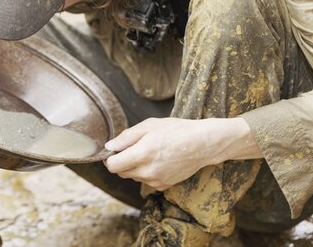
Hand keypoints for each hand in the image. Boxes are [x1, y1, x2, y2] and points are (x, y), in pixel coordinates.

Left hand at [103, 117, 259, 190]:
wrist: (202, 144)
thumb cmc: (176, 130)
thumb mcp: (149, 126)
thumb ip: (127, 137)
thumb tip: (109, 146)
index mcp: (142, 154)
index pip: (113, 166)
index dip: (110, 158)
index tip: (114, 150)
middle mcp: (148, 171)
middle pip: (121, 173)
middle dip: (121, 161)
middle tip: (133, 147)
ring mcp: (156, 181)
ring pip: (133, 177)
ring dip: (134, 167)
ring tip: (149, 151)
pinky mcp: (164, 186)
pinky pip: (146, 181)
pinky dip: (146, 172)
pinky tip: (158, 160)